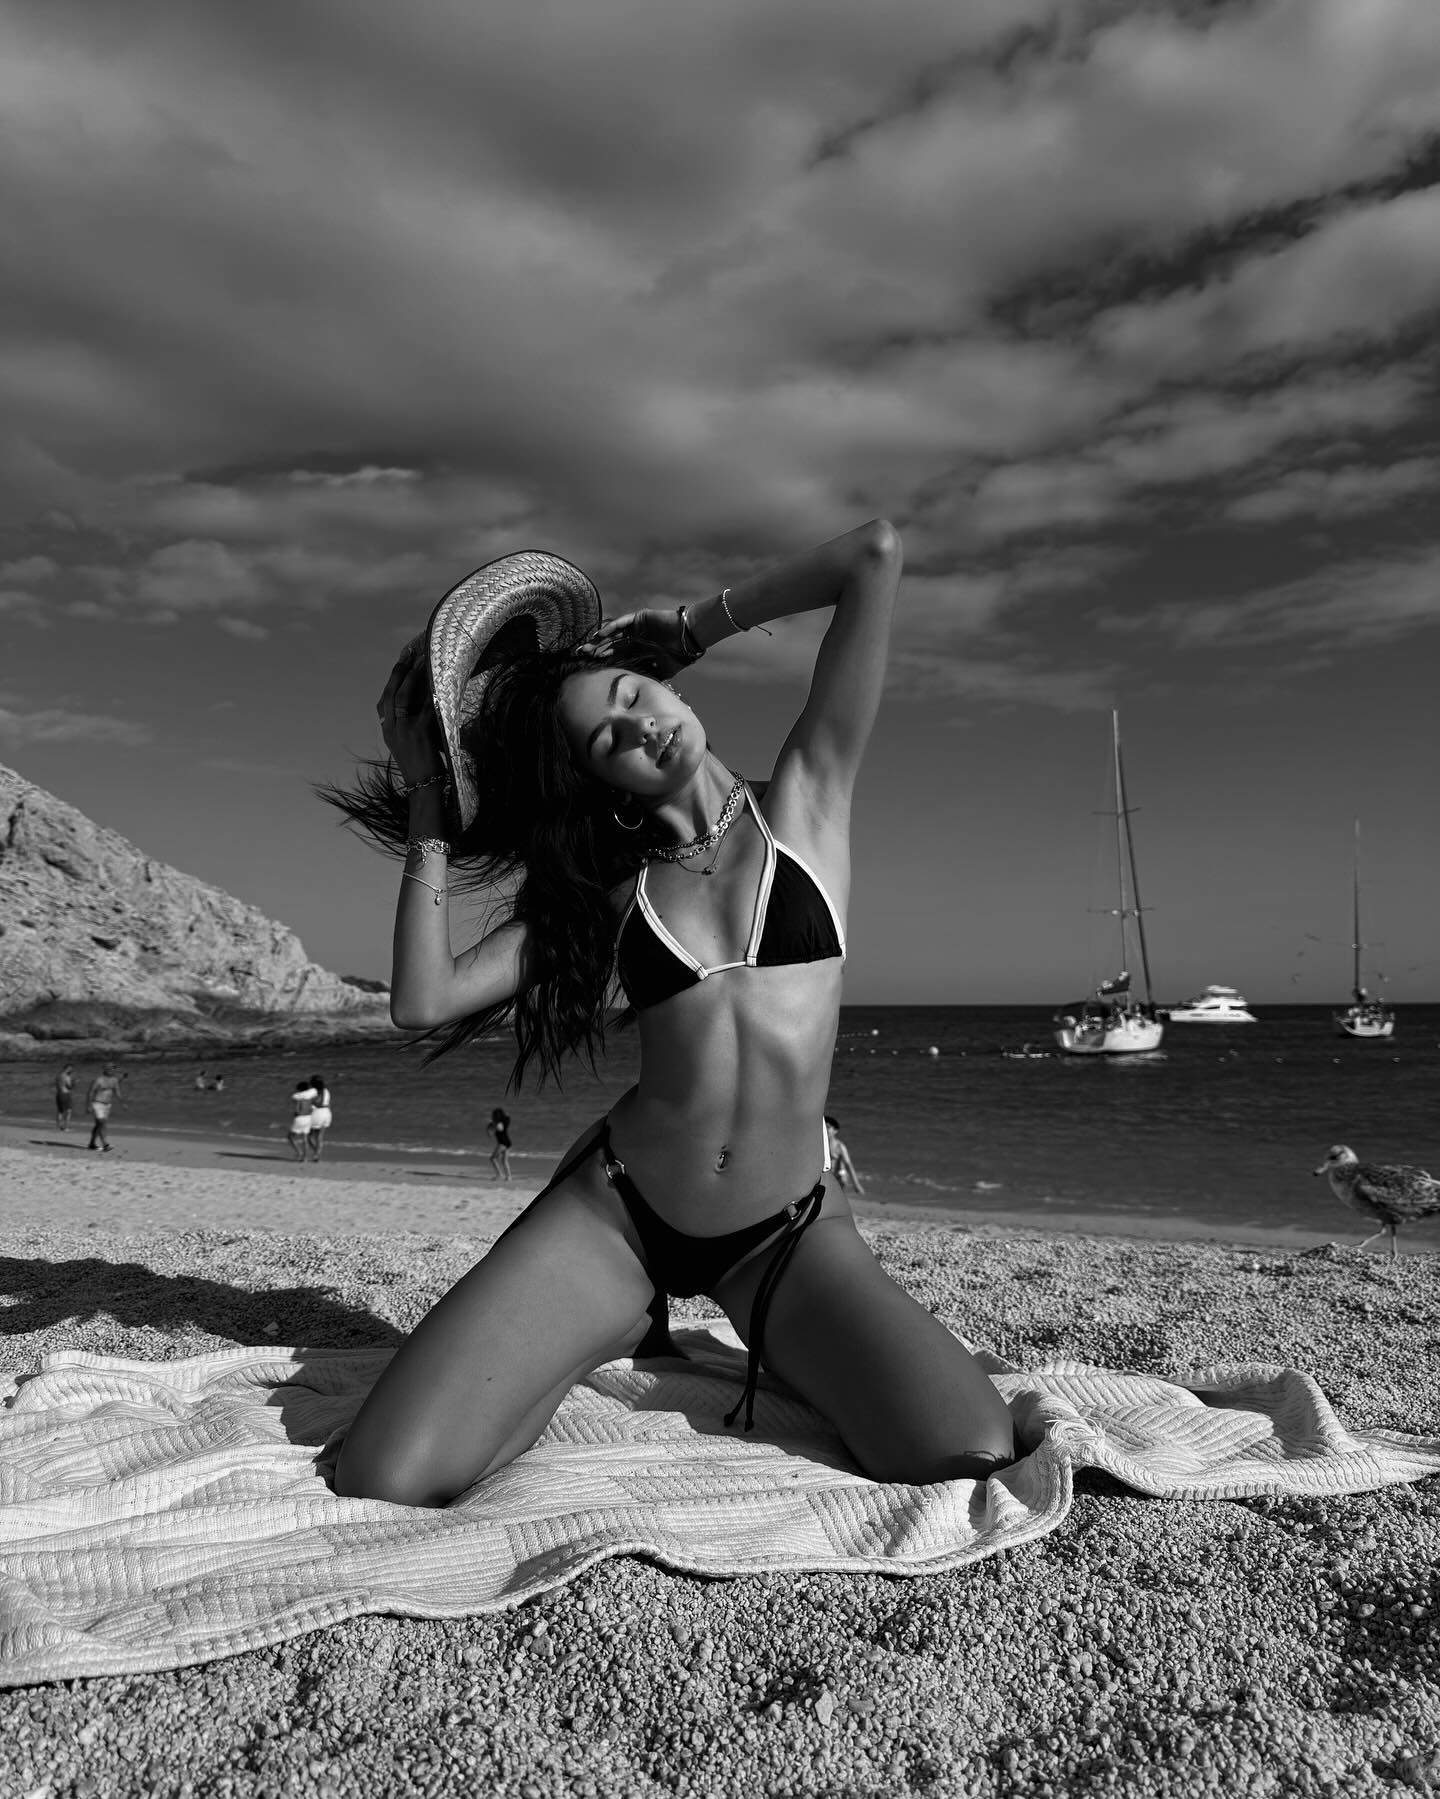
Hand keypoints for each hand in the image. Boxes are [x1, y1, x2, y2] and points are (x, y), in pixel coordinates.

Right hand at [376, 636, 445, 785]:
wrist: (423, 786)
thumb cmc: (419, 766)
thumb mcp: (406, 745)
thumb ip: (406, 726)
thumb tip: (417, 706)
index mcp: (387, 730)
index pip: (383, 701)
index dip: (391, 682)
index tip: (400, 666)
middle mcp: (391, 729)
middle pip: (390, 694)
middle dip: (398, 673)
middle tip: (407, 657)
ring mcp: (404, 731)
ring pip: (403, 697)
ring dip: (412, 678)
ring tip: (420, 663)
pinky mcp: (419, 734)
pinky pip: (424, 708)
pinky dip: (430, 694)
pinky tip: (436, 683)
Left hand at [582, 607, 697, 677]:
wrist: (691, 639)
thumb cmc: (680, 655)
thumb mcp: (663, 672)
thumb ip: (650, 677)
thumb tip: (640, 688)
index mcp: (638, 651)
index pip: (616, 656)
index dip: (602, 661)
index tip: (588, 668)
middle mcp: (634, 639)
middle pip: (610, 645)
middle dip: (595, 651)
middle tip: (579, 657)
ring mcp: (636, 628)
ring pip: (613, 635)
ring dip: (599, 641)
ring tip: (585, 648)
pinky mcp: (639, 618)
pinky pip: (621, 623)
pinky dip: (610, 628)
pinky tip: (599, 634)